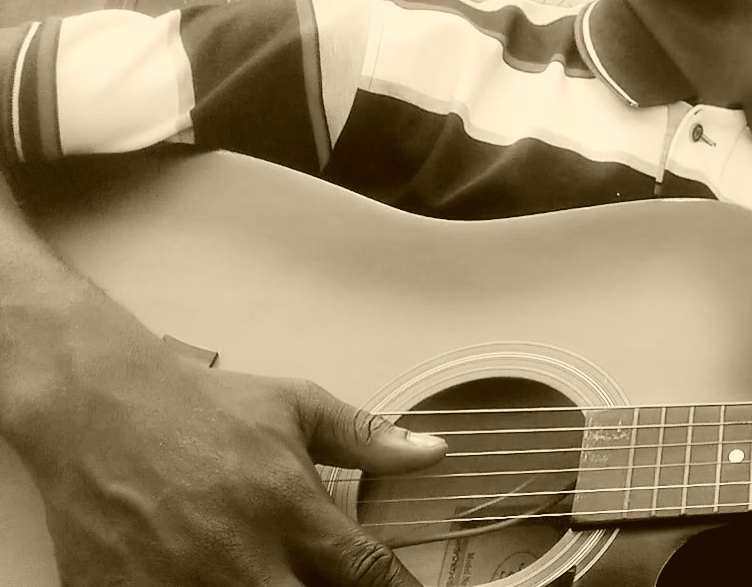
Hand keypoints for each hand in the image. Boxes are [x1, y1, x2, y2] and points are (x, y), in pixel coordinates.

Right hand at [14, 326, 446, 585]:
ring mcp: (184, 586)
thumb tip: (431, 451)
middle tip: (321, 573)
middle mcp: (243, 559)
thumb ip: (366, 438)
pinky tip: (208, 577)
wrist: (95, 408)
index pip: (368, 574)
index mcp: (291, 512)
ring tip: (266, 570)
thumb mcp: (294, 408)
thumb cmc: (196, 407)